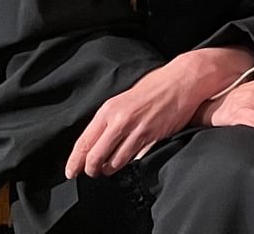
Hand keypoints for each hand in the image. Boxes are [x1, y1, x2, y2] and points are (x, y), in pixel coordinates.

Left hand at [66, 61, 206, 178]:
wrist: (182, 81)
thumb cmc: (156, 87)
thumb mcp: (124, 99)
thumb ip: (110, 119)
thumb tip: (97, 141)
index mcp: (109, 110)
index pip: (84, 142)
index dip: (75, 161)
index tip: (71, 172)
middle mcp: (119, 120)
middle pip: (95, 157)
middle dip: (91, 169)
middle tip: (92, 173)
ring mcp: (136, 130)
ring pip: (114, 162)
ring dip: (109, 169)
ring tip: (109, 169)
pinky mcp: (152, 137)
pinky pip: (133, 158)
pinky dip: (128, 163)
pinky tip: (127, 161)